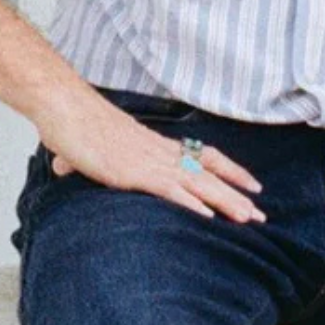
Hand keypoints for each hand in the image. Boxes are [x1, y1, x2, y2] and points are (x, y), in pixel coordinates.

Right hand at [40, 89, 264, 222]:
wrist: (63, 106)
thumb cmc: (75, 124)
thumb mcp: (87, 147)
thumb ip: (82, 160)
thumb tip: (62, 168)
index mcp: (156, 146)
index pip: (204, 156)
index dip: (231, 171)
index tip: (254, 186)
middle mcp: (159, 152)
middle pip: (209, 173)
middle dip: (237, 195)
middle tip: (261, 217)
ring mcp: (148, 162)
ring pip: (197, 183)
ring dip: (225, 202)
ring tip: (248, 218)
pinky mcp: (132, 172)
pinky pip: (169, 189)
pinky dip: (190, 203)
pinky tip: (208, 217)